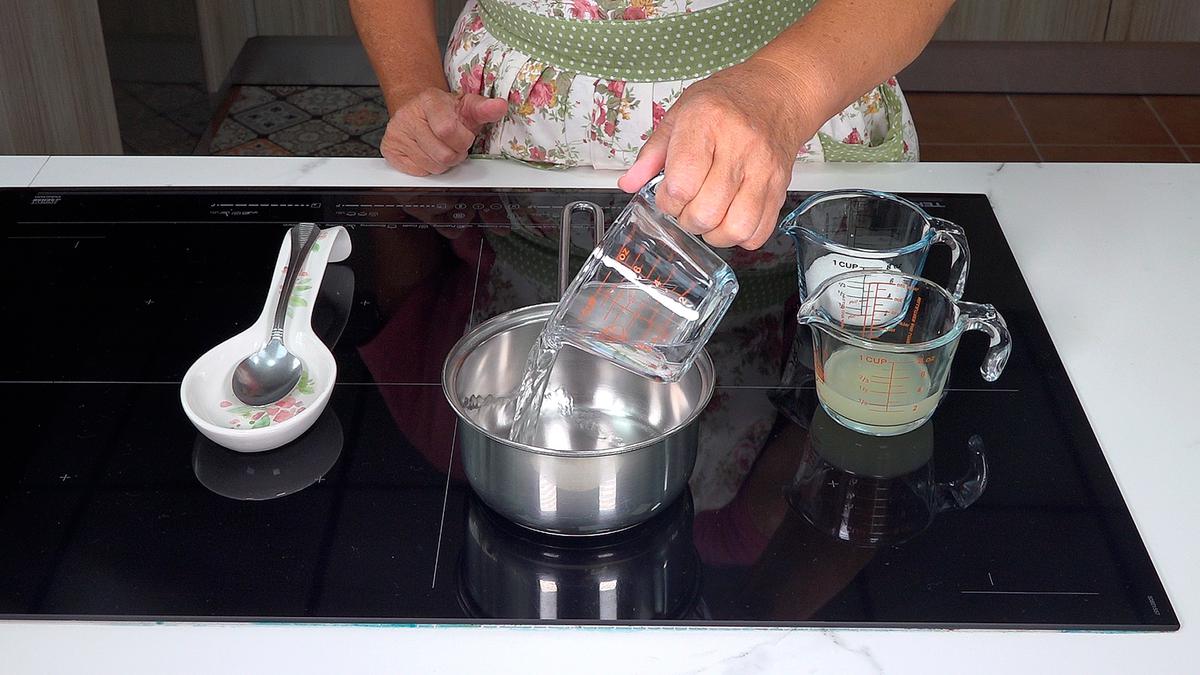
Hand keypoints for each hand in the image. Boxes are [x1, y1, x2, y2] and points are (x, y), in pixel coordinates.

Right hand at [381, 87, 506, 175]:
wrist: (418, 108)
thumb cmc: (444, 111)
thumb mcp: (466, 106)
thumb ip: (484, 108)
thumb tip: (500, 107)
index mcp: (429, 101)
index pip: (448, 130)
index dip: (462, 141)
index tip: (463, 135)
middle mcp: (408, 115)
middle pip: (442, 155)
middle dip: (455, 155)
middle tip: (452, 145)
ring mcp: (396, 133)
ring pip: (431, 166)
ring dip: (442, 163)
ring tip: (440, 147)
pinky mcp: (389, 149)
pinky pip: (418, 172)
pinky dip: (427, 167)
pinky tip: (426, 152)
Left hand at [618, 58, 818, 248]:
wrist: (777, 93)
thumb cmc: (727, 101)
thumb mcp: (680, 113)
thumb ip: (652, 153)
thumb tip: (629, 183)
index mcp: (708, 122)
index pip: (682, 184)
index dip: (668, 200)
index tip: (668, 194)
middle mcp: (740, 146)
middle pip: (706, 212)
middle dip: (687, 219)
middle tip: (687, 205)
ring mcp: (764, 169)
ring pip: (735, 228)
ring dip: (713, 233)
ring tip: (709, 216)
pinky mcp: (781, 187)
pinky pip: (759, 232)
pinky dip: (740, 236)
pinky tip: (730, 218)